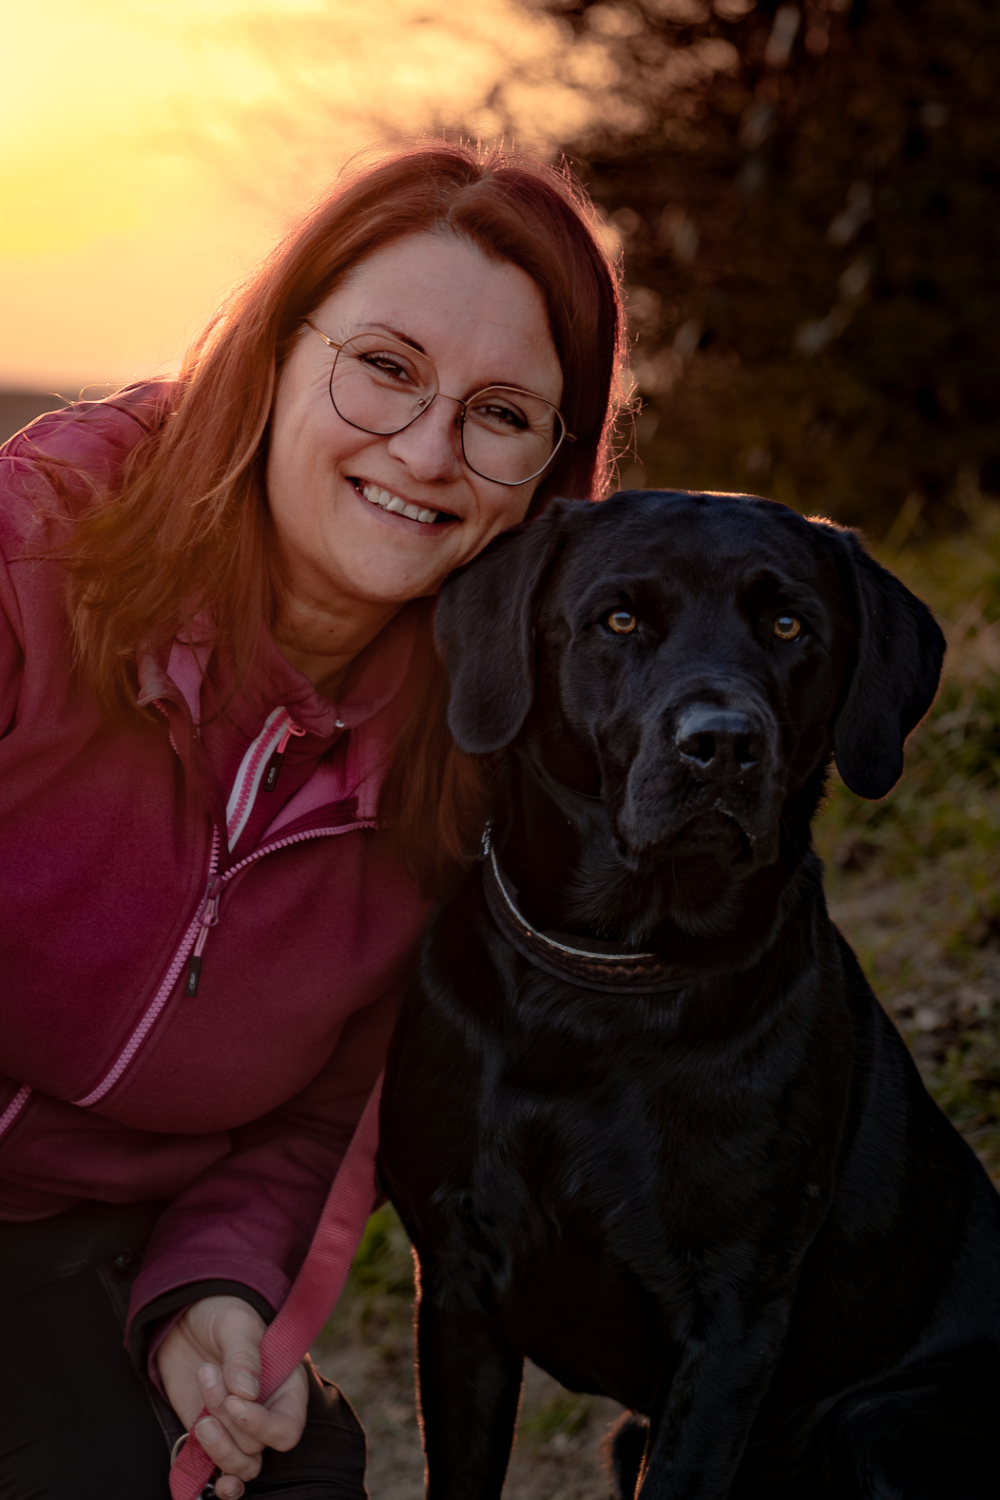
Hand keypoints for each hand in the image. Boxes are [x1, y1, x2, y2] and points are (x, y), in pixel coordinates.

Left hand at [157, 1294, 307, 1499]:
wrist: (185, 1318)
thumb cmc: (223, 1315)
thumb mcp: (236, 1324)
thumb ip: (244, 1355)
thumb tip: (247, 1392)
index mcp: (285, 1387)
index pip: (286, 1428)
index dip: (261, 1426)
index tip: (233, 1402)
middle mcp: (266, 1413)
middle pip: (256, 1448)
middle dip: (227, 1419)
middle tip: (208, 1375)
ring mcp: (236, 1429)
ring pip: (241, 1466)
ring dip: (218, 1448)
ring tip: (202, 1415)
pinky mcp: (210, 1436)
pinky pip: (219, 1473)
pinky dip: (217, 1484)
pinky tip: (213, 1484)